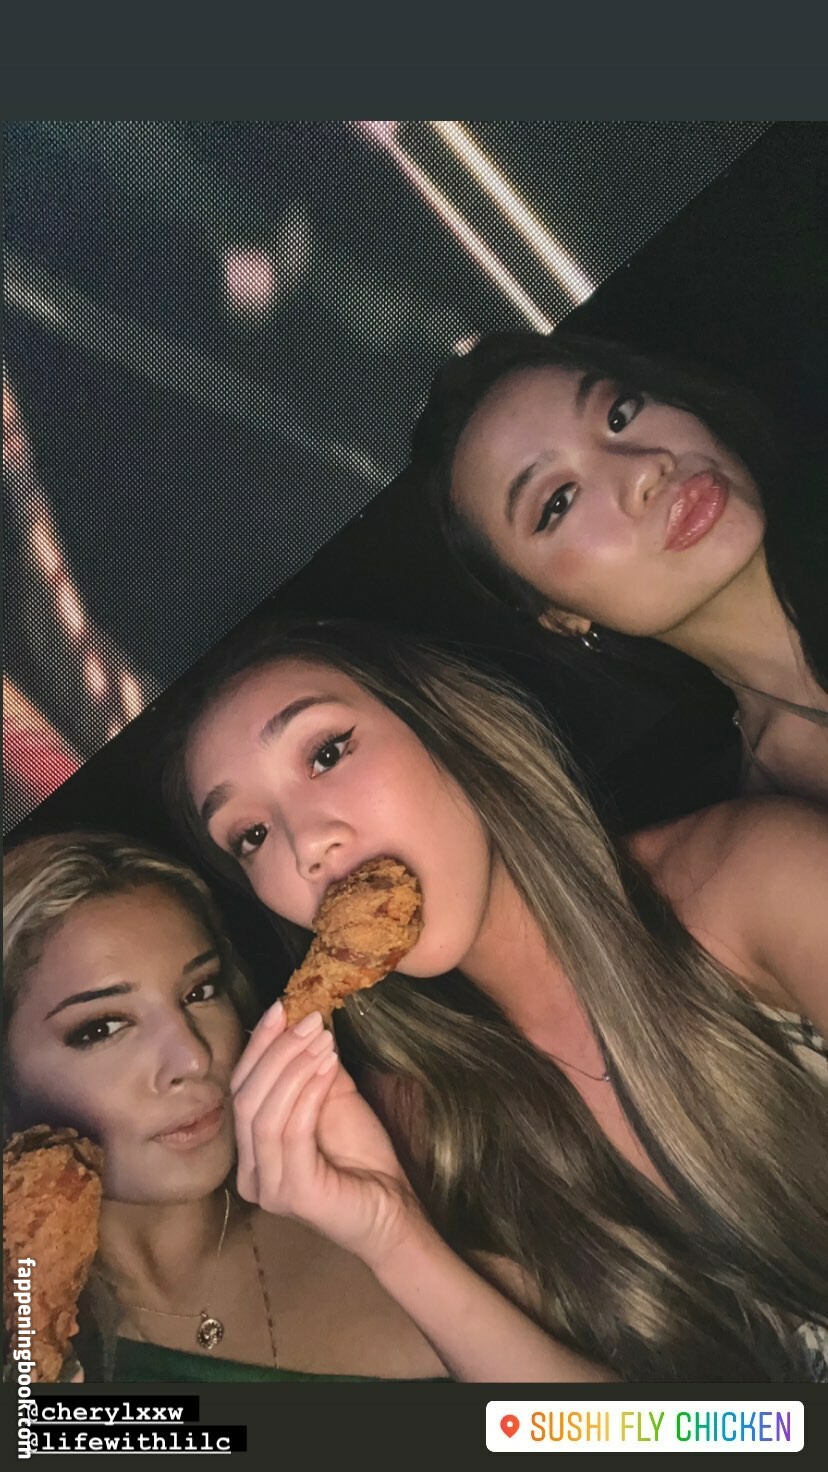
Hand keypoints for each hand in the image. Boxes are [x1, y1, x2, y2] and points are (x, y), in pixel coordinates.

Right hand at [231, 1003, 421, 1269]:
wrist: (394, 1207)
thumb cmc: (361, 1156)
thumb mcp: (331, 1098)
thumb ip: (311, 1068)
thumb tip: (306, 1017)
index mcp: (251, 1152)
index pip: (240, 1088)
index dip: (258, 1045)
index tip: (281, 1007)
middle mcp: (250, 1174)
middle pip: (245, 1097)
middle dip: (276, 1051)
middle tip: (309, 1020)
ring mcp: (268, 1187)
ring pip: (263, 1113)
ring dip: (294, 1067)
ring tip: (323, 1039)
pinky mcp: (293, 1193)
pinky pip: (291, 1132)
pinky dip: (308, 1093)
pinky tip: (329, 1067)